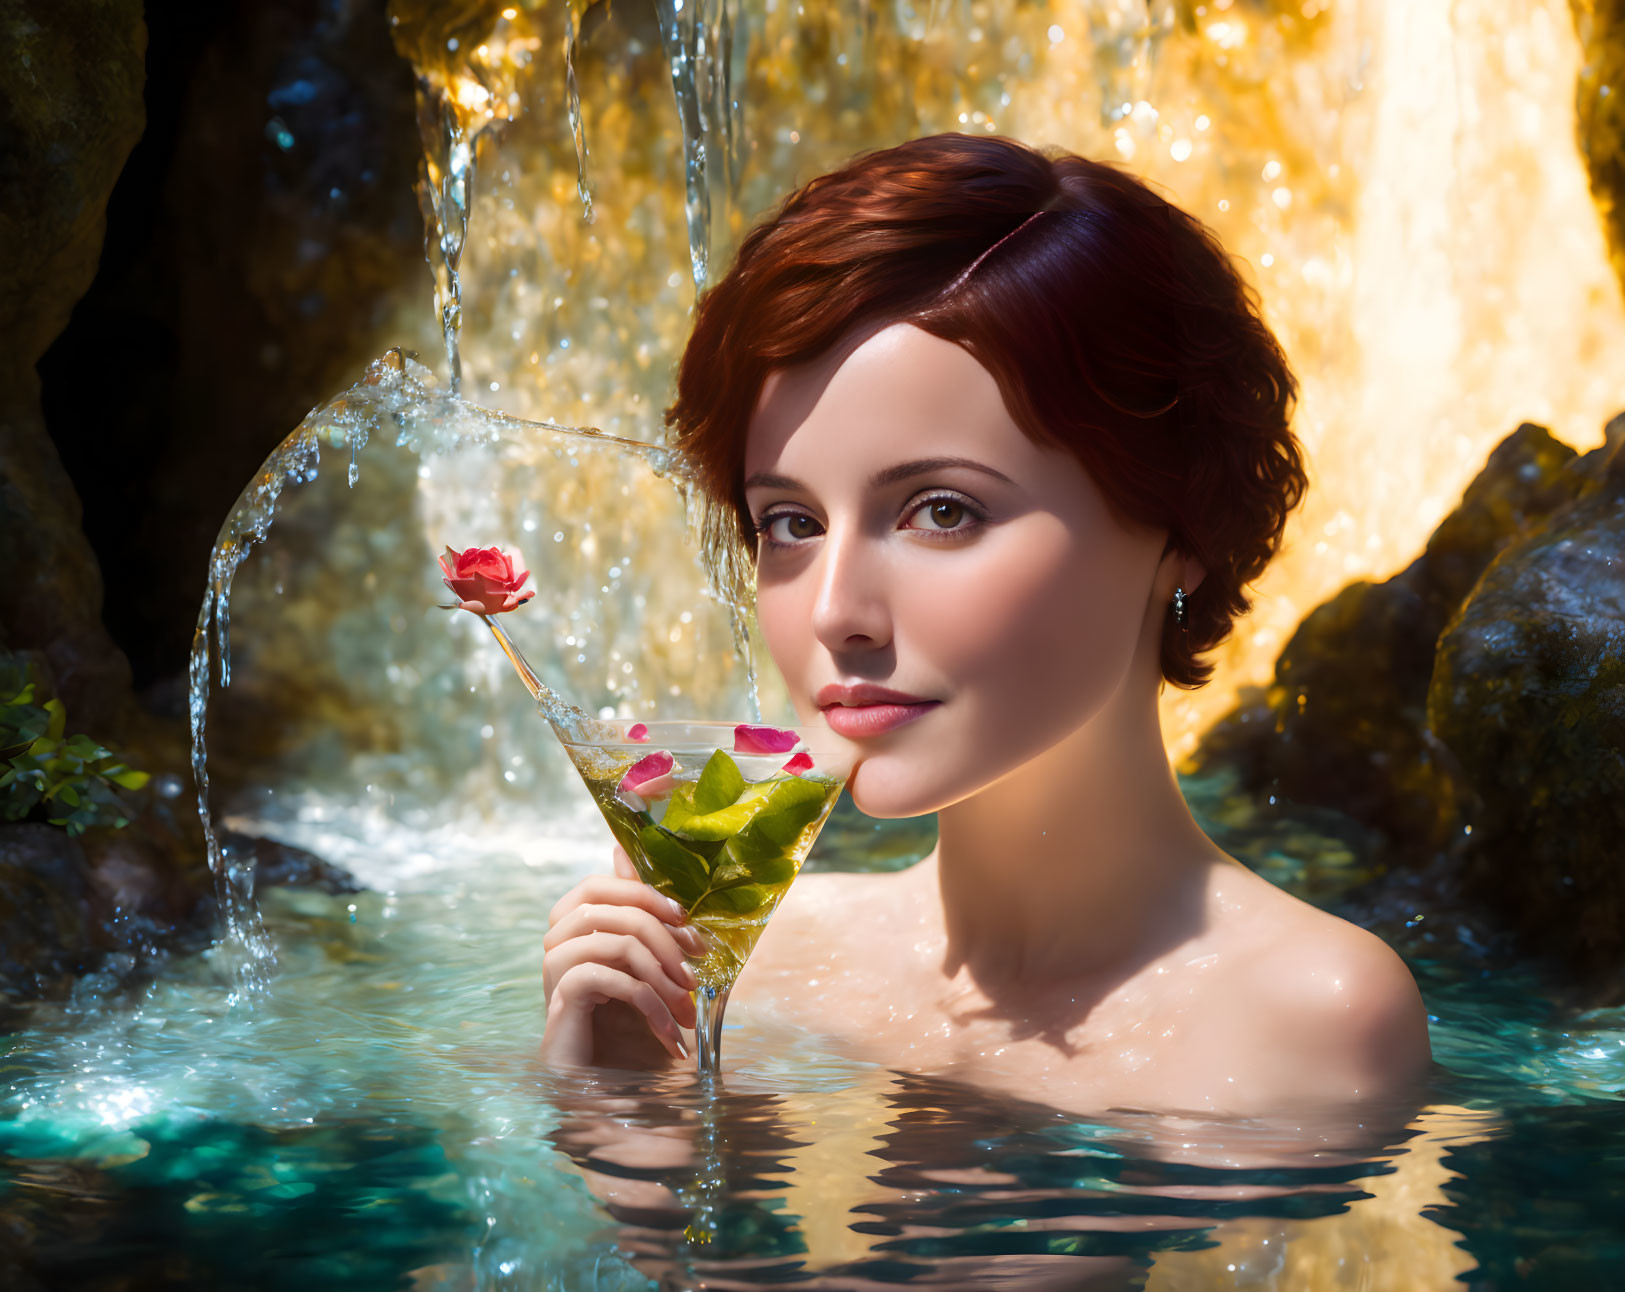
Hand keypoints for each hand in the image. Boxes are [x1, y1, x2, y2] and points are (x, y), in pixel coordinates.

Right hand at [541, 844, 703, 1067]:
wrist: (602, 1083)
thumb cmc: (620, 1018)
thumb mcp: (635, 961)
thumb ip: (632, 911)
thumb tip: (621, 848)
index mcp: (569, 924)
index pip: (601, 884)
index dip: (646, 895)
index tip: (687, 922)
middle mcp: (555, 942)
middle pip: (615, 912)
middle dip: (666, 940)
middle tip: (696, 976)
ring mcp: (553, 971)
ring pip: (619, 945)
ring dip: (664, 978)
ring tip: (686, 1011)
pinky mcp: (560, 1000)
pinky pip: (610, 979)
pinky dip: (650, 1003)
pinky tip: (668, 1031)